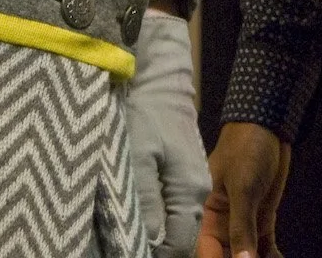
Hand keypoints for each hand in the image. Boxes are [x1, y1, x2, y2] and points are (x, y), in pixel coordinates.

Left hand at [128, 12, 209, 257]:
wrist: (158, 82)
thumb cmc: (144, 117)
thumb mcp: (136, 161)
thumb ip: (144, 205)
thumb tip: (147, 244)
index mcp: (190, 192)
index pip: (178, 246)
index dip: (154, 255)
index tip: (126, 251)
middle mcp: (198, 191)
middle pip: (181, 237)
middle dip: (155, 247)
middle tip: (122, 241)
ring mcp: (194, 182)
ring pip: (177, 223)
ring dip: (155, 233)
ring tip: (125, 233)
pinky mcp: (184, 174)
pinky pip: (174, 207)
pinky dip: (157, 217)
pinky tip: (137, 214)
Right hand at [199, 122, 291, 257]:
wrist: (268, 126)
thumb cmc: (246, 150)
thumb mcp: (243, 188)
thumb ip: (241, 227)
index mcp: (204, 217)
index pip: (206, 252)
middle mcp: (220, 226)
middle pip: (226, 256)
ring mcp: (242, 224)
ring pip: (247, 255)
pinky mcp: (261, 220)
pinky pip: (263, 247)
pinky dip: (270, 256)